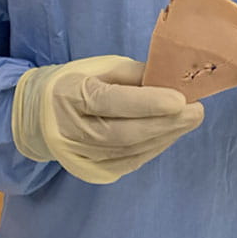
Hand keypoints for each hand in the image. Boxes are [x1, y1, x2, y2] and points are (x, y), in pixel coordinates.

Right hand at [12, 54, 203, 183]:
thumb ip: (136, 75)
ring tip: (189, 120)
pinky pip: (128, 162)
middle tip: (197, 112)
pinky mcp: (90, 170)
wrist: (39, 115)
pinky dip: (154, 148)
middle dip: (166, 123)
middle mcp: (70, 130)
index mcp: (69, 96)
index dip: (147, 103)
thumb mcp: (102, 67)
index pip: (109, 102)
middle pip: (123, 133)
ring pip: (129, 151)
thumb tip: (174, 84)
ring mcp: (78, 156)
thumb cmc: (78, 82)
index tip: (181, 100)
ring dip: (165, 136)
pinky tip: (170, 135)